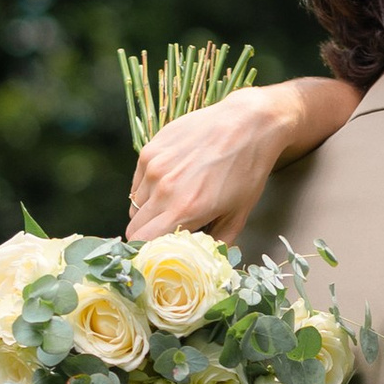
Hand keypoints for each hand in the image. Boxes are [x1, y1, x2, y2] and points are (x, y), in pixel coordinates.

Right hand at [126, 92, 283, 244]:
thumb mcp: (239, 214)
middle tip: (168, 232)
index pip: (143, 244)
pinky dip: (148, 189)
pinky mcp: (150, 149)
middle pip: (134, 228)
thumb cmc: (248, 170)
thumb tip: (200, 260)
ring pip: (135, 205)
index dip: (147, 253)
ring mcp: (154, 167)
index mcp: (185, 210)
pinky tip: (171, 182)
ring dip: (149, 211)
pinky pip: (138, 182)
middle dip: (148, 235)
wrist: (248, 123)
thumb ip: (216, 243)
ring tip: (175, 203)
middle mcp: (163, 189)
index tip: (158, 255)